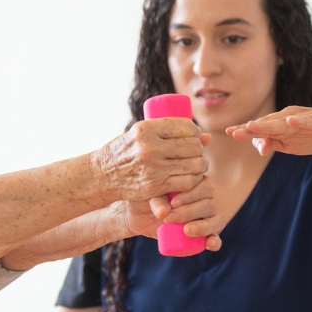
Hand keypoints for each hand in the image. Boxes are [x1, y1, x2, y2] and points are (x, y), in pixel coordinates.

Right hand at [91, 118, 210, 201]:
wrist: (104, 174)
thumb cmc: (126, 151)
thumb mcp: (142, 134)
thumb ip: (170, 133)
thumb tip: (207, 137)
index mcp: (147, 129)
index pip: (186, 126)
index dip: (196, 132)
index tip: (195, 137)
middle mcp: (150, 147)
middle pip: (193, 146)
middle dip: (199, 150)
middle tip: (196, 153)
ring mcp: (153, 167)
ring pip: (194, 165)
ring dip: (200, 166)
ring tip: (196, 165)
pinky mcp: (155, 185)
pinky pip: (187, 182)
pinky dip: (193, 180)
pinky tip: (189, 177)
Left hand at [114, 175, 223, 250]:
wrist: (138, 214)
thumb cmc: (146, 197)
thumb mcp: (149, 195)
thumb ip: (157, 200)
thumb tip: (164, 212)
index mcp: (197, 182)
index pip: (205, 186)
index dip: (191, 196)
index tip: (173, 203)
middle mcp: (206, 198)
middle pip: (210, 204)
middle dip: (190, 212)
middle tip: (169, 218)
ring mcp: (206, 217)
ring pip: (216, 220)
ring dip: (203, 226)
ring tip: (186, 230)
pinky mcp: (203, 234)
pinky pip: (215, 237)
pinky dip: (215, 241)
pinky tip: (210, 243)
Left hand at [225, 106, 311, 156]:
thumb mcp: (291, 145)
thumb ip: (274, 144)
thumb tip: (259, 148)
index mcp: (280, 124)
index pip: (259, 127)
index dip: (244, 130)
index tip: (229, 133)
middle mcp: (289, 117)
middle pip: (267, 123)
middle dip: (251, 128)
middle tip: (235, 132)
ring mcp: (304, 117)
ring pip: (284, 122)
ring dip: (269, 124)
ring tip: (254, 126)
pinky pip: (309, 121)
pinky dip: (300, 121)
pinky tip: (291, 121)